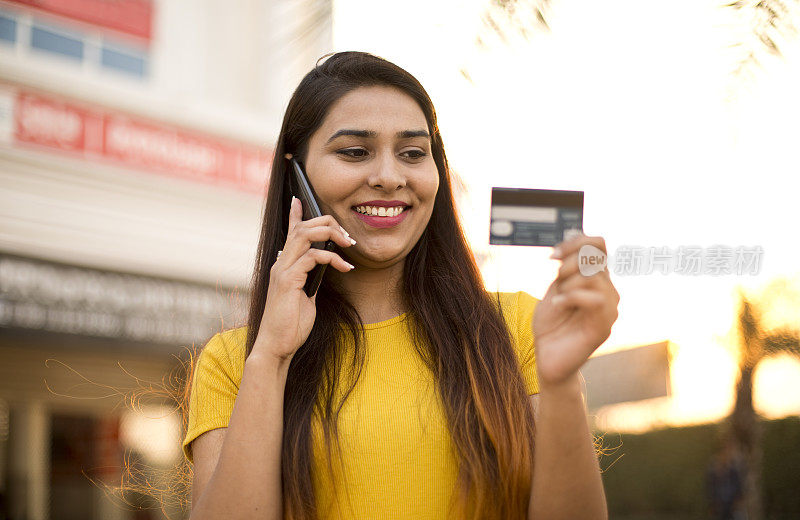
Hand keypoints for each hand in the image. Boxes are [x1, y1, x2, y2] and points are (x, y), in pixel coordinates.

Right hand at [254, 197, 355, 361]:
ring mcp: (283, 270)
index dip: (294, 214)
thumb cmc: (291, 324)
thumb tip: (324, 266)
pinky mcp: (289, 281)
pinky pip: (313, 257)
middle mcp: (281, 263)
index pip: (290, 232)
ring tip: (350, 245)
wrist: (277, 345)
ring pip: (306, 235)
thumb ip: (311, 278)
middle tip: (349, 236)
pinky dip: (333, 258)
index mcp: (284, 265)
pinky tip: (346, 267)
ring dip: (332, 235)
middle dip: (328, 224)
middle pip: (303, 227)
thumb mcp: (305, 296)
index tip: (299, 199)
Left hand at [532, 233, 619, 389]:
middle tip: (555, 277)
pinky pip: (596, 299)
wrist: (547, 356)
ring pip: (594, 277)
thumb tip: (573, 235)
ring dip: (569, 282)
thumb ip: (566, 267)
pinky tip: (560, 304)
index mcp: (596, 279)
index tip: (553, 254)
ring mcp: (609, 309)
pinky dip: (573, 296)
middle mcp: (607, 291)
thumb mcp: (555, 288)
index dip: (577, 242)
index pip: (598, 246)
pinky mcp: (604, 326)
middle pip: (595, 257)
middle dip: (569, 263)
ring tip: (559, 297)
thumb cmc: (551, 324)